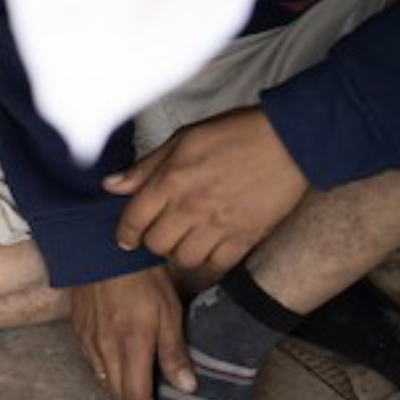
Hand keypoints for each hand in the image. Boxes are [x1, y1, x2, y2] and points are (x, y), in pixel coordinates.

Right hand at [69, 267, 194, 399]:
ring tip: (132, 393)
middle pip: (117, 392)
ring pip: (102, 378)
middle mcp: (106, 348)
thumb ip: (174, 351)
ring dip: (117, 390)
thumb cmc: (140, 277)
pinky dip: (103, 371)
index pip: (136, 395)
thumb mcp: (168, 311)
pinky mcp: (78, 328)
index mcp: (132, 346)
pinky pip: (90, 360)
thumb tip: (187, 387)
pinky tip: (113, 366)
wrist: (100, 248)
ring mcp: (89, 339)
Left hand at [105, 106, 307, 271]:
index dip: (125, 233)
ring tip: (185, 240)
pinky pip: (218, 264)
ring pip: (185, 260)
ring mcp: (220, 225)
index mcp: (171, 181)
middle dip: (152, 241)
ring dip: (180, 253)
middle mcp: (191, 207)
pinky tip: (210, 248)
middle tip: (160, 233)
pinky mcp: (246, 237)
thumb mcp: (182, 140)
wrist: (288, 142)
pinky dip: (210, 261)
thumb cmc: (234, 135)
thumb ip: (145, 167)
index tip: (126, 238)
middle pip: (156, 245)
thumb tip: (112, 185)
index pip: (134, 219)